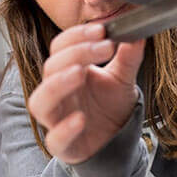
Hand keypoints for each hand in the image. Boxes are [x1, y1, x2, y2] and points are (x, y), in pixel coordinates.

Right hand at [27, 23, 145, 164]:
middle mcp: (58, 92)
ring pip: (40, 102)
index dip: (77, 36)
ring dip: (57, 84)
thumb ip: (128, 57)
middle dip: (76, 54)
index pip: (61, 47)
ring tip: (79, 73)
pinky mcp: (64, 146)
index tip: (102, 30)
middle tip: (105, 47)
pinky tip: (81, 119)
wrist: (116, 139)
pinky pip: (54, 139)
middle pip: (51, 68)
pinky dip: (64, 129)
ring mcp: (57, 119)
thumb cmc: (111, 105)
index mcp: (68, 70)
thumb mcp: (123, 78)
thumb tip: (137, 33)